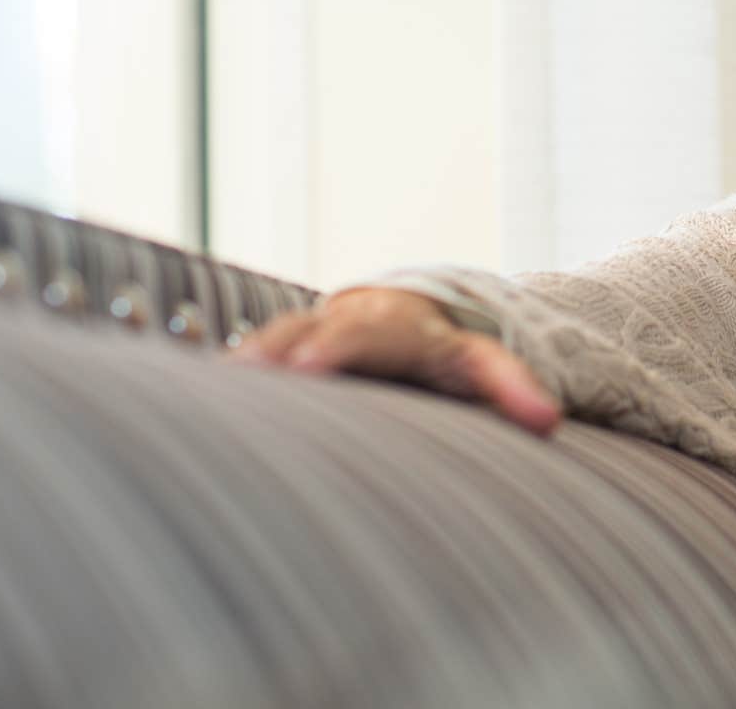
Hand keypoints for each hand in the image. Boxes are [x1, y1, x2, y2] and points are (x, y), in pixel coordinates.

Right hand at [224, 288, 562, 435]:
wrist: (411, 315)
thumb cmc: (448, 353)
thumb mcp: (482, 364)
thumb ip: (512, 386)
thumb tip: (548, 420)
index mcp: (399, 325)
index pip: (368, 334)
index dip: (335, 349)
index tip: (304, 371)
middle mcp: (347, 321)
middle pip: (309, 333)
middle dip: (275, 354)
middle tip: (242, 378)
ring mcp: (312, 331)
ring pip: (272, 341)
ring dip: (243, 367)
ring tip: (202, 395)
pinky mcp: (286, 348)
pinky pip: (254, 359)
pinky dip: (228, 379)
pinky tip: (186, 407)